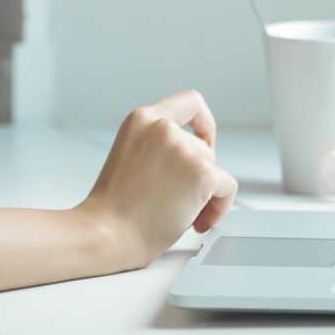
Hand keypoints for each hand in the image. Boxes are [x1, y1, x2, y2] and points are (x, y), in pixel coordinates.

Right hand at [77, 90, 237, 268]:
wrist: (107, 233)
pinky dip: (220, 207)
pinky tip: (198, 220)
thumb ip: (157, 146)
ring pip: (214, 168)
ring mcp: (183, 149)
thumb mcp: (129, 156)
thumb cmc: (113, 208)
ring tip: (181, 214)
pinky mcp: (202, 173)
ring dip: (205, 194)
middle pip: (203, 146)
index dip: (204, 122)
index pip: (189, 102)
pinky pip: (227, 188)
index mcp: (141, 120)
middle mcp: (163, 128)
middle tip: (180, 199)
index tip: (205, 140)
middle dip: (197, 174)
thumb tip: (190, 158)